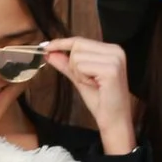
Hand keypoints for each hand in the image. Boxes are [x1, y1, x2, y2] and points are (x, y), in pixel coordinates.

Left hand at [42, 37, 135, 153]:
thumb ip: (66, 64)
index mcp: (111, 50)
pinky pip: (81, 67)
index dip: (61, 43)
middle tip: (87, 80)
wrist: (114, 121)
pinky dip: (83, 79)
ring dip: (79, 74)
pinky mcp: (111, 69)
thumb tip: (50, 52)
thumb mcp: (80, 79)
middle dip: (74, 65)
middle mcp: (115, 50)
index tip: (45, 47)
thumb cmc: (101, 101)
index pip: (80, 40)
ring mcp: (114, 59)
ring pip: (77, 57)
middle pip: (77, 46)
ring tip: (93, 84)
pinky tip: (95, 86)